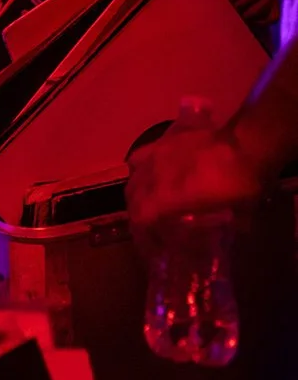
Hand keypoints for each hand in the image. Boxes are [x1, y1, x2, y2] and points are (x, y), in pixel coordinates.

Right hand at [127, 125, 264, 241]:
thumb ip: (227, 229)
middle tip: (151, 222)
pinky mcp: (166, 138)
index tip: (151, 242)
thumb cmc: (242, 182)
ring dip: (138, 189)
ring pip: (133, 174)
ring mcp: (158, 153)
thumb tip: (225, 238)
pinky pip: (143, 155)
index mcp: (169, 196)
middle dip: (137, 211)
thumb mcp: (240, 215)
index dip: (142, 232)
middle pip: (132, 195)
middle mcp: (156, 175)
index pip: (139, 216)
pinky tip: (155, 172)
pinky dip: (143, 167)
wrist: (248, 141)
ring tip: (149, 197)